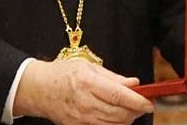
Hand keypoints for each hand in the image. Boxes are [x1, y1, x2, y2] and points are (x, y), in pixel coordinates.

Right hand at [14, 59, 153, 124]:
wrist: (37, 89)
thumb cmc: (62, 74)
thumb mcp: (88, 67)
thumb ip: (113, 77)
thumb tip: (134, 83)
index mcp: (88, 83)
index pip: (119, 95)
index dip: (137, 101)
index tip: (149, 103)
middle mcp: (85, 102)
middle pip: (119, 114)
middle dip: (135, 112)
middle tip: (143, 105)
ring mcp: (80, 118)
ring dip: (126, 120)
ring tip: (130, 110)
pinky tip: (115, 117)